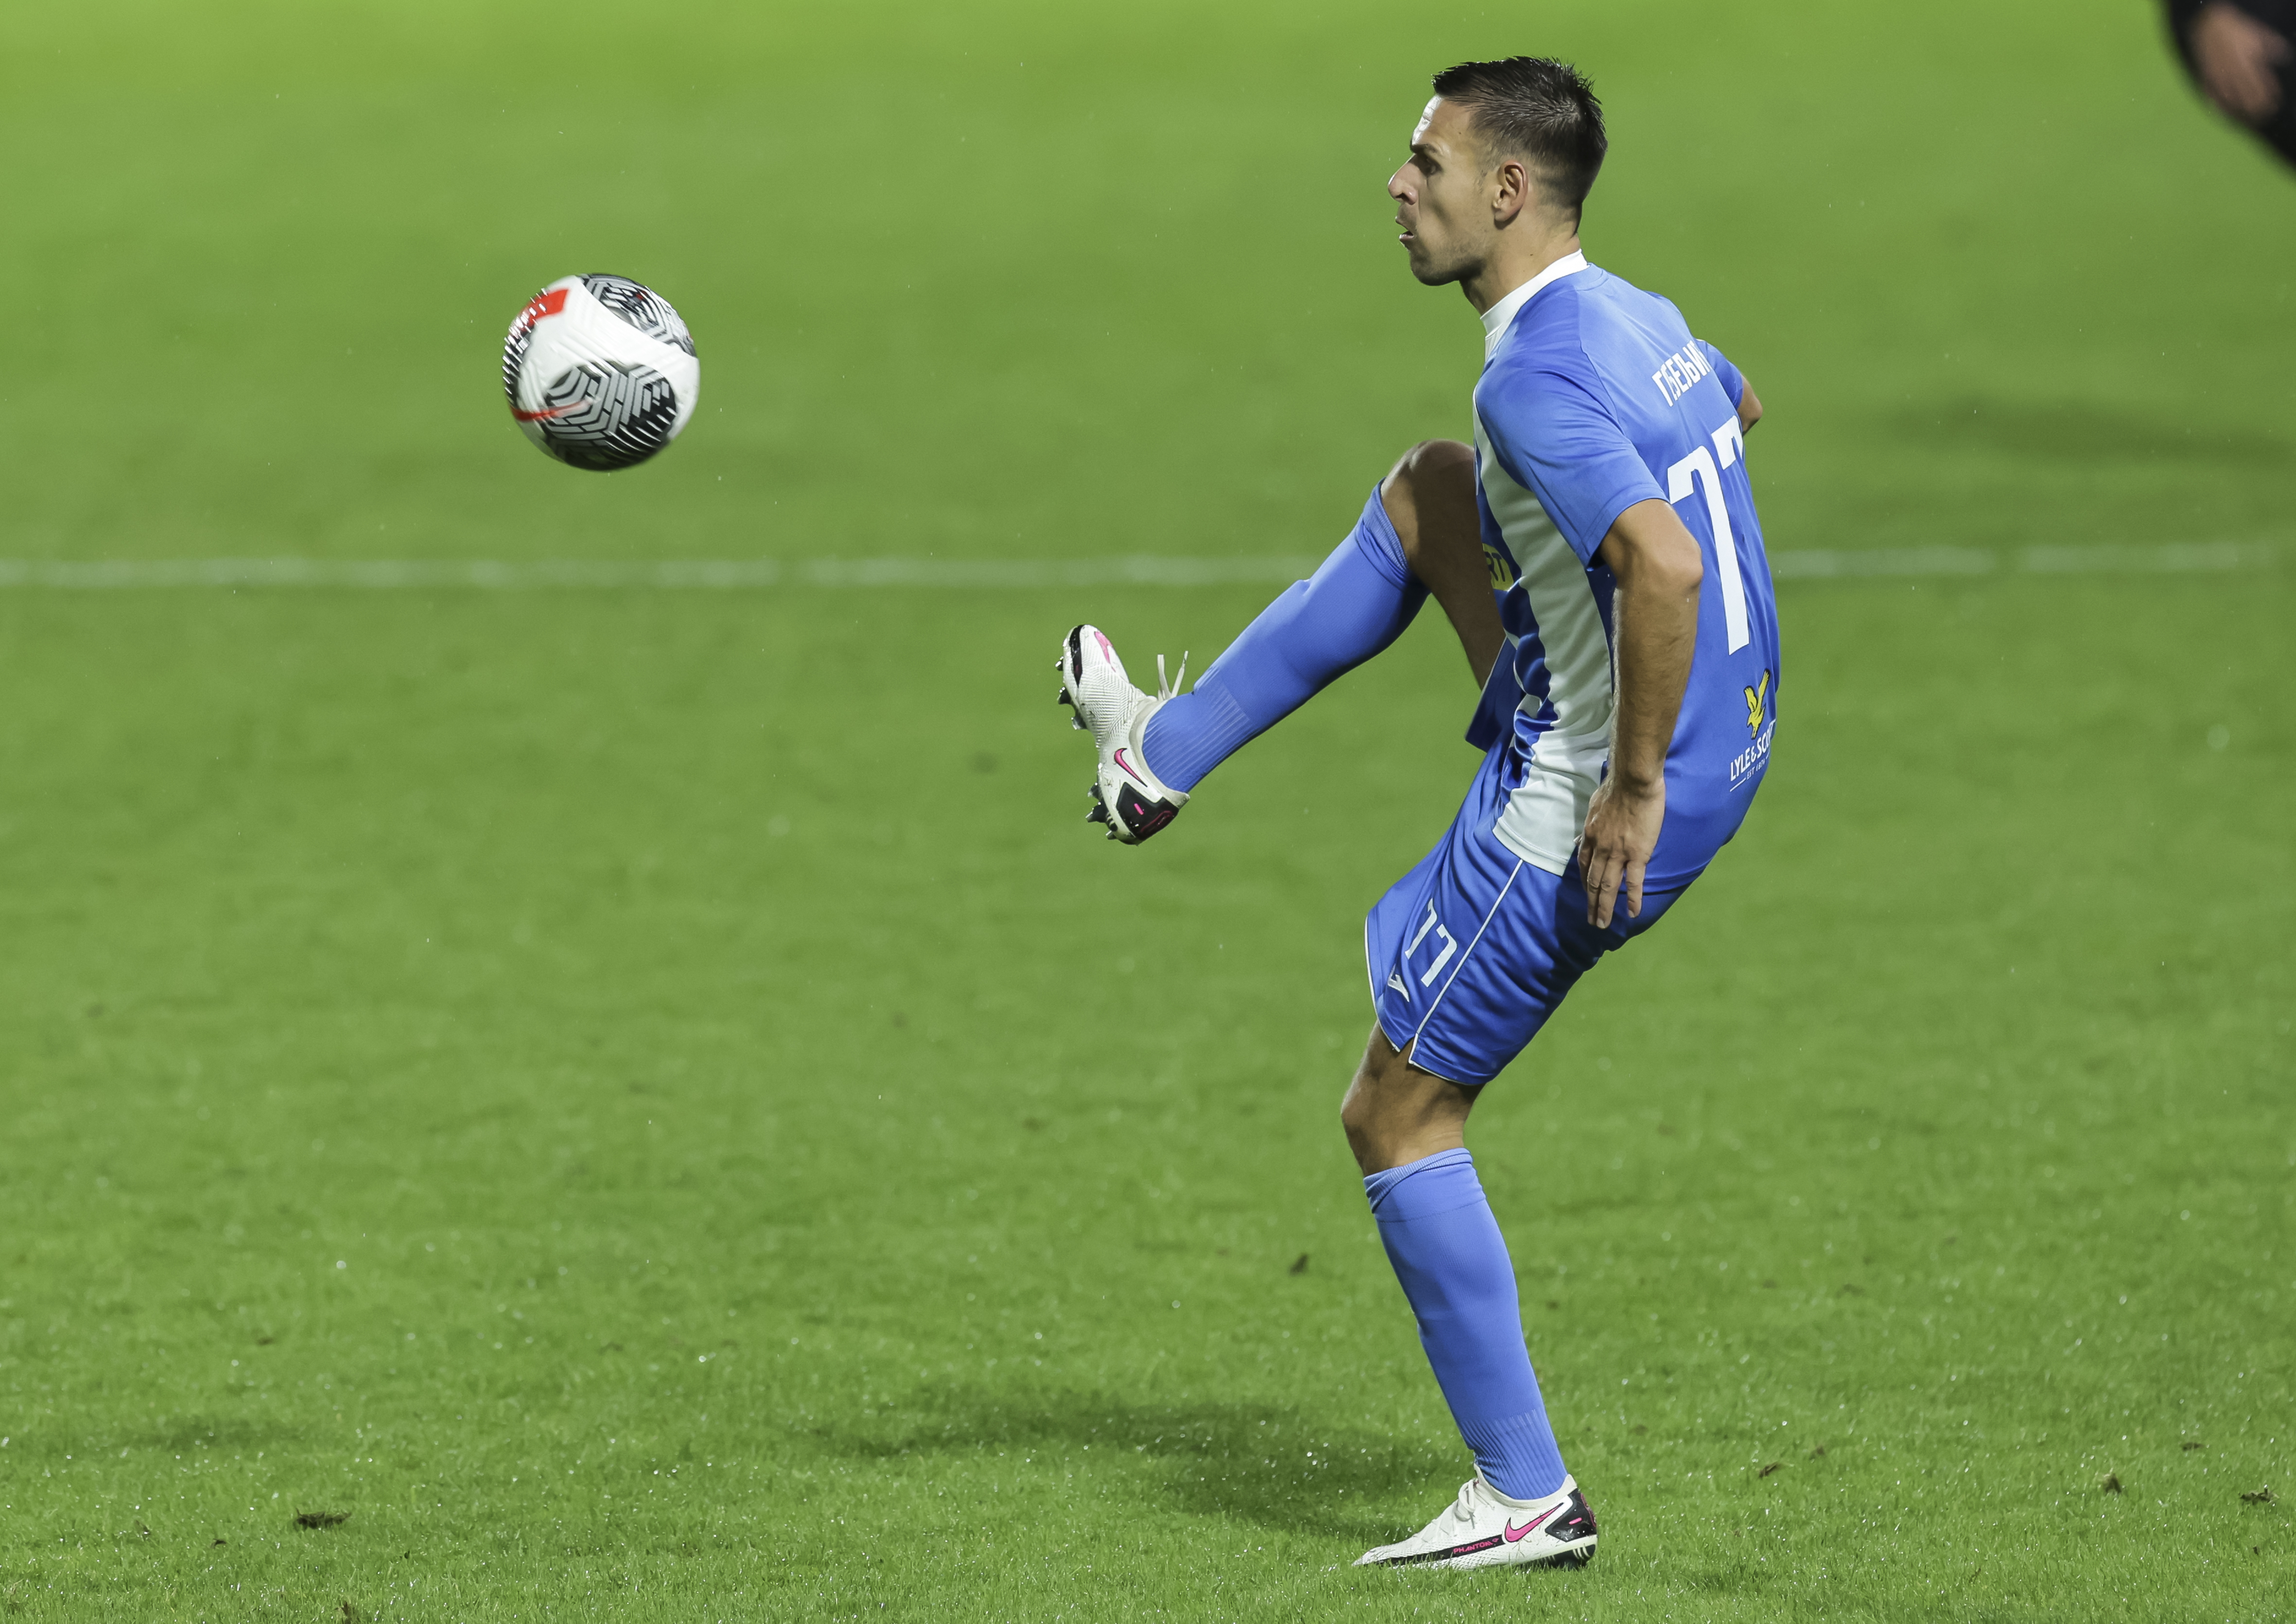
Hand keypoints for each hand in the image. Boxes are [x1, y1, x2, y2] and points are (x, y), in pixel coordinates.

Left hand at [1577, 772, 1664, 928]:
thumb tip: (1583, 833)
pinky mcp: (1637, 853)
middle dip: (1591, 903)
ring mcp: (1617, 853)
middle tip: (1592, 921)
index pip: (1583, 865)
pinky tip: (1631, 913)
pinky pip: (1633, 881)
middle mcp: (1600, 848)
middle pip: (1592, 881)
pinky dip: (1632, 899)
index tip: (1586, 893)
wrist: (1633, 781)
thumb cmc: (1616, 788)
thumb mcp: (1594, 806)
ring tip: (1603, 924)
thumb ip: (1591, 822)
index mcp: (1590, 836)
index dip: (1584, 882)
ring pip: (1608, 886)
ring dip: (1604, 907)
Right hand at [2194, 2, 2289, 124]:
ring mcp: (2218, 76)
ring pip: (2230, 98)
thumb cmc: (2236, 29)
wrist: (2208, 25)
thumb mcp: (2257, 34)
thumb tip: (2284, 56)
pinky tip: (2224, 112)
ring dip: (2238, 110)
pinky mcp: (2206, 78)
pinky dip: (2218, 105)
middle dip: (2255, 107)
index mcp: (2248, 61)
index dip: (2268, 95)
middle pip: (2246, 95)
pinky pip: (2212, 95)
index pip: (2261, 83)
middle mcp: (2233, 71)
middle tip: (2262, 117)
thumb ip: (2271, 45)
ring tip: (2246, 119)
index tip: (2274, 105)